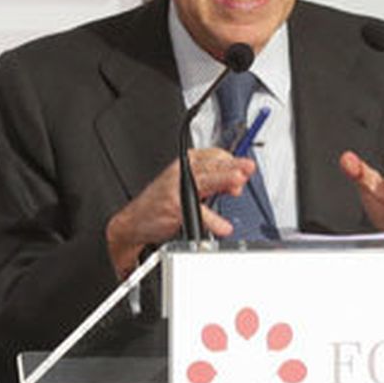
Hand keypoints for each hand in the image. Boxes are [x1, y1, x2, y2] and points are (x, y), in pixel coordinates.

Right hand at [105, 149, 253, 275]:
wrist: (135, 221)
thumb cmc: (163, 202)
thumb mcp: (190, 187)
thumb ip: (213, 184)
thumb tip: (238, 184)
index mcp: (187, 163)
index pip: (215, 155)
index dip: (231, 163)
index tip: (243, 171)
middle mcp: (182, 171)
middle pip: (213, 165)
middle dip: (232, 167)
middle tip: (248, 168)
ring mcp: (177, 188)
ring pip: (206, 181)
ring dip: (223, 180)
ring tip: (237, 184)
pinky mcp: (174, 207)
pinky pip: (198, 212)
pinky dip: (212, 221)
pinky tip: (223, 227)